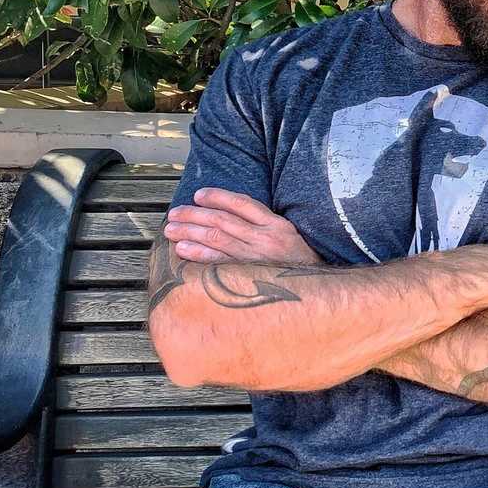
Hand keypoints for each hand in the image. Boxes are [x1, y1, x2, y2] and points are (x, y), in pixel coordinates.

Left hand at [163, 188, 322, 265]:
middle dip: (194, 215)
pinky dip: (198, 254)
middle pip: (222, 220)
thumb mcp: (289, 236)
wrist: (316, 293)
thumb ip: (264, 225)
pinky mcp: (249, 276)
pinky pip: (218, 262)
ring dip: (190, 232)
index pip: (242, 203)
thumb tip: (230, 215)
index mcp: (277, 225)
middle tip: (174, 214)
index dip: (217, 197)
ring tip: (171, 230)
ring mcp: (257, 258)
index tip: (198, 195)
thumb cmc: (299, 262)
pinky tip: (182, 250)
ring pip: (216, 239)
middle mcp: (266, 239)